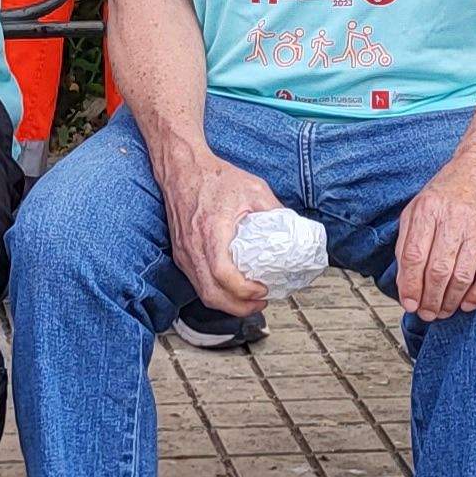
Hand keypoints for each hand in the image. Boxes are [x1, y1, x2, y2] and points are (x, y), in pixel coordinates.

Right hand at [152, 140, 288, 317]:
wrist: (182, 168)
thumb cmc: (213, 176)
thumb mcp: (253, 189)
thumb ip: (275, 210)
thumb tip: (294, 231)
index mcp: (210, 232)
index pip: (223, 275)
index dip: (244, 290)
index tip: (262, 289)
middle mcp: (192, 247)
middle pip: (211, 294)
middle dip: (238, 308)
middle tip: (260, 304)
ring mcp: (184, 253)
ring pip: (203, 293)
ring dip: (227, 303)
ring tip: (249, 300)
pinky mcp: (181, 254)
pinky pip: (197, 282)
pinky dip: (216, 292)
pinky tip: (232, 288)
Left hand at [395, 147, 475, 319]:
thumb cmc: (448, 192)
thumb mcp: (418, 207)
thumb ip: (407, 242)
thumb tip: (404, 283)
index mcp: (428, 210)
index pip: (415, 257)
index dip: (410, 286)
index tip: (409, 304)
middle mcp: (454, 218)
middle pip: (438, 271)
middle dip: (430, 300)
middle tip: (427, 314)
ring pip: (463, 277)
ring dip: (450, 302)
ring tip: (443, 311)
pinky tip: (466, 304)